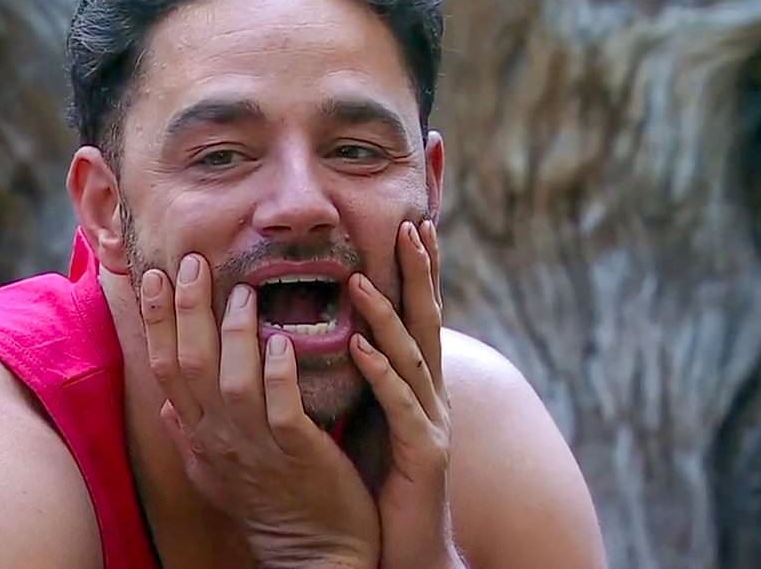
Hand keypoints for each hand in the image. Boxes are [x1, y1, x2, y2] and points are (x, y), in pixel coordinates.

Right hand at [140, 254, 379, 568]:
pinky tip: (282, 342)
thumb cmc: (270, 502)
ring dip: (236, 335)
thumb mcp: (216, 472)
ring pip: (232, 383)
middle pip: (189, 366)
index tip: (156, 275)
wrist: (314, 554)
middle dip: (187, 311)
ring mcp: (257, 447)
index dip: (159, 320)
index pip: (165, 367)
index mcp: (199, 434)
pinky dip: (279, 375)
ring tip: (244, 292)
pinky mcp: (298, 455)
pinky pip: (282, 411)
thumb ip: (190, 435)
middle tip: (194, 262)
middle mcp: (218, 438)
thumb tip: (164, 406)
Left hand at [348, 220, 463, 568]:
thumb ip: (360, 376)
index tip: (410, 224)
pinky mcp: (422, 453)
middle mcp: (430, 394)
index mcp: (415, 383)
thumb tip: (329, 333)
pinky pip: (399, 405)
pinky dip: (380, 371)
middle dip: (421, 272)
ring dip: (389, 313)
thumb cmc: (379, 481)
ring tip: (363, 276)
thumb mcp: (368, 417)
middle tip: (413, 224)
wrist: (405, 546)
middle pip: (426, 321)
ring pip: (412, 356)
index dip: (416, 271)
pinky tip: (361, 344)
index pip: (416, 314)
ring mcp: (431, 421)